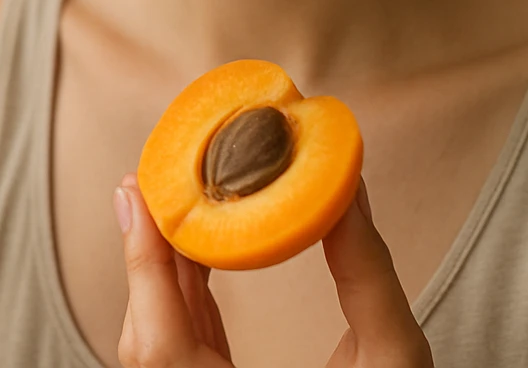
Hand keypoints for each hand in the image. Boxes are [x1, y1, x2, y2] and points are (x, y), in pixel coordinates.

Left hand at [113, 174, 433, 367]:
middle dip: (149, 251)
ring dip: (165, 264)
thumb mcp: (391, 356)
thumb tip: (347, 191)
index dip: (142, 264)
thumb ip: (366, 276)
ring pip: (162, 333)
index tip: (136, 194)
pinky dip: (186, 289)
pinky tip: (199, 246)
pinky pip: (184, 339)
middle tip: (155, 178)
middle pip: (150, 333)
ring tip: (173, 199)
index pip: (158, 346)